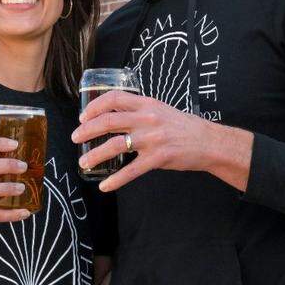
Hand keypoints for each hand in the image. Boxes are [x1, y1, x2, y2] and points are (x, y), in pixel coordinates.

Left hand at [73, 90, 252, 191]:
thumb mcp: (160, 110)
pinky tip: (104, 186)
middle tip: (75, 138)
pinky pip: (131, 171)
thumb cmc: (183, 126)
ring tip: (83, 162)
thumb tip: (114, 115)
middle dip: (86, 130)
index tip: (83, 116)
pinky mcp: (158, 158)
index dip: (94, 106)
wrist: (208, 142)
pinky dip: (115, 180)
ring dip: (95, 155)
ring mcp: (152, 139)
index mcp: (146, 104)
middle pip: (108, 121)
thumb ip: (139, 111)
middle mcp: (147, 119)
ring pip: (115, 145)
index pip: (114, 98)